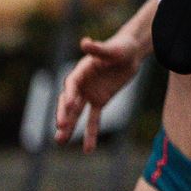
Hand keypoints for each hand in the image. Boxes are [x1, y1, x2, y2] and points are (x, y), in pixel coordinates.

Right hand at [55, 35, 142, 149]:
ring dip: (69, 128)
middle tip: (60, 127)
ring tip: (59, 141)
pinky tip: (88, 149)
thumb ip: (98, 49)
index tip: (68, 105)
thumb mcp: (112, 49)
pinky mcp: (99, 101)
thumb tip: (84, 42)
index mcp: (80, 71)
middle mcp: (81, 85)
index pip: (71, 85)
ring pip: (76, 114)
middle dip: (64, 115)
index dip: (69, 94)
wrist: (130, 53)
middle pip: (69, 102)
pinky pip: (93, 119)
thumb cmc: (121, 48)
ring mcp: (89, 94)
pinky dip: (90, 133)